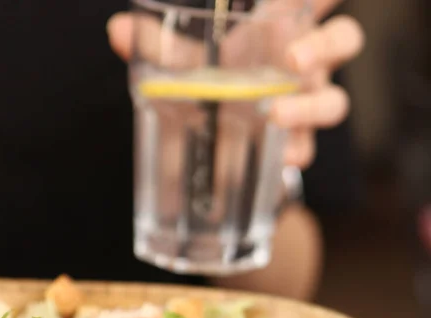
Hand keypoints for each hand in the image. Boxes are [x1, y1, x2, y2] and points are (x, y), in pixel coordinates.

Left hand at [107, 0, 364, 169]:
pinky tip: (279, 160)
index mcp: (281, 29)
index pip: (316, 0)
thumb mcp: (186, 62)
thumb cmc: (212, 81)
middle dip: (326, 45)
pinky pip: (309, 148)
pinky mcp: (296, 142)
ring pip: (335, 101)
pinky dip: (295, 153)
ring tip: (273, 115)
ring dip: (309, 108)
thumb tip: (117, 30)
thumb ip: (157, 44)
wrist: (218, 137)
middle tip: (295, 60)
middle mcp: (303, 64)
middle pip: (343, 40)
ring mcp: (304, 105)